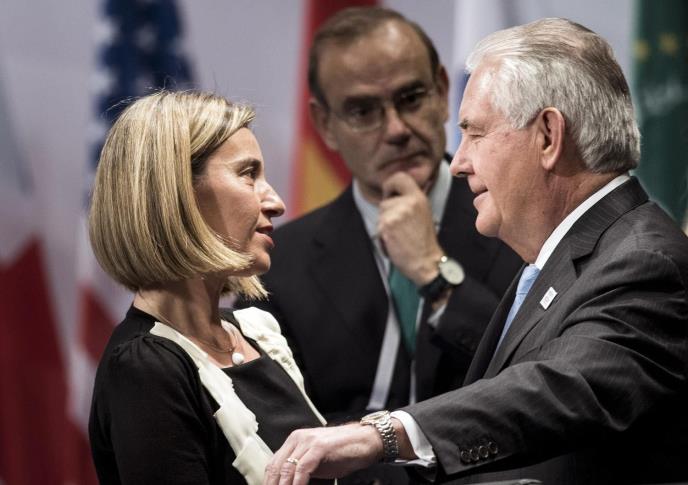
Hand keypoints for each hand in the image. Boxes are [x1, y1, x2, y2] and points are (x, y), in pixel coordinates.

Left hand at [263, 423, 381, 484]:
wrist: (365, 441)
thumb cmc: (342, 453)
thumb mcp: (316, 461)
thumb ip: (300, 469)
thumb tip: (287, 483)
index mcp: (294, 441)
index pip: (273, 465)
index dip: (269, 482)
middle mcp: (297, 438)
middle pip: (276, 467)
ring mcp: (308, 441)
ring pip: (287, 469)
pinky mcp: (319, 447)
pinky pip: (302, 469)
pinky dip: (298, 483)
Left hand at [378, 172, 443, 284]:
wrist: (425, 262)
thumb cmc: (423, 241)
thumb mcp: (423, 213)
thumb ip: (410, 200)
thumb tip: (395, 190)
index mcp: (419, 197)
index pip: (399, 176)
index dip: (390, 185)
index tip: (391, 196)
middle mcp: (408, 202)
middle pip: (385, 201)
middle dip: (388, 214)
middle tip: (400, 227)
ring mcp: (397, 213)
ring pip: (381, 214)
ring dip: (385, 225)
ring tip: (399, 236)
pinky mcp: (387, 225)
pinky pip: (378, 227)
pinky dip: (383, 237)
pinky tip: (395, 243)